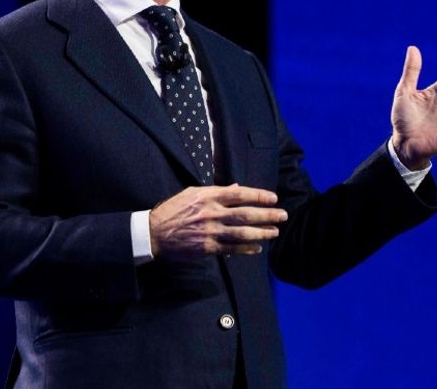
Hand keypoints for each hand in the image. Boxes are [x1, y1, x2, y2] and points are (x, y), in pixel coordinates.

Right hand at [149, 184, 286, 259]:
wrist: (153, 233)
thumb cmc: (173, 210)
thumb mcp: (192, 193)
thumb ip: (216, 190)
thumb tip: (237, 188)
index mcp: (208, 196)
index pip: (240, 194)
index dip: (259, 196)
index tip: (273, 198)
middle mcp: (212, 213)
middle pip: (246, 214)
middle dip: (268, 215)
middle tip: (283, 215)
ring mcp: (210, 232)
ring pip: (242, 233)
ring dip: (262, 233)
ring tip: (275, 231)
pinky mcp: (207, 248)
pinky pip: (231, 249)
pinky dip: (246, 249)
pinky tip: (257, 248)